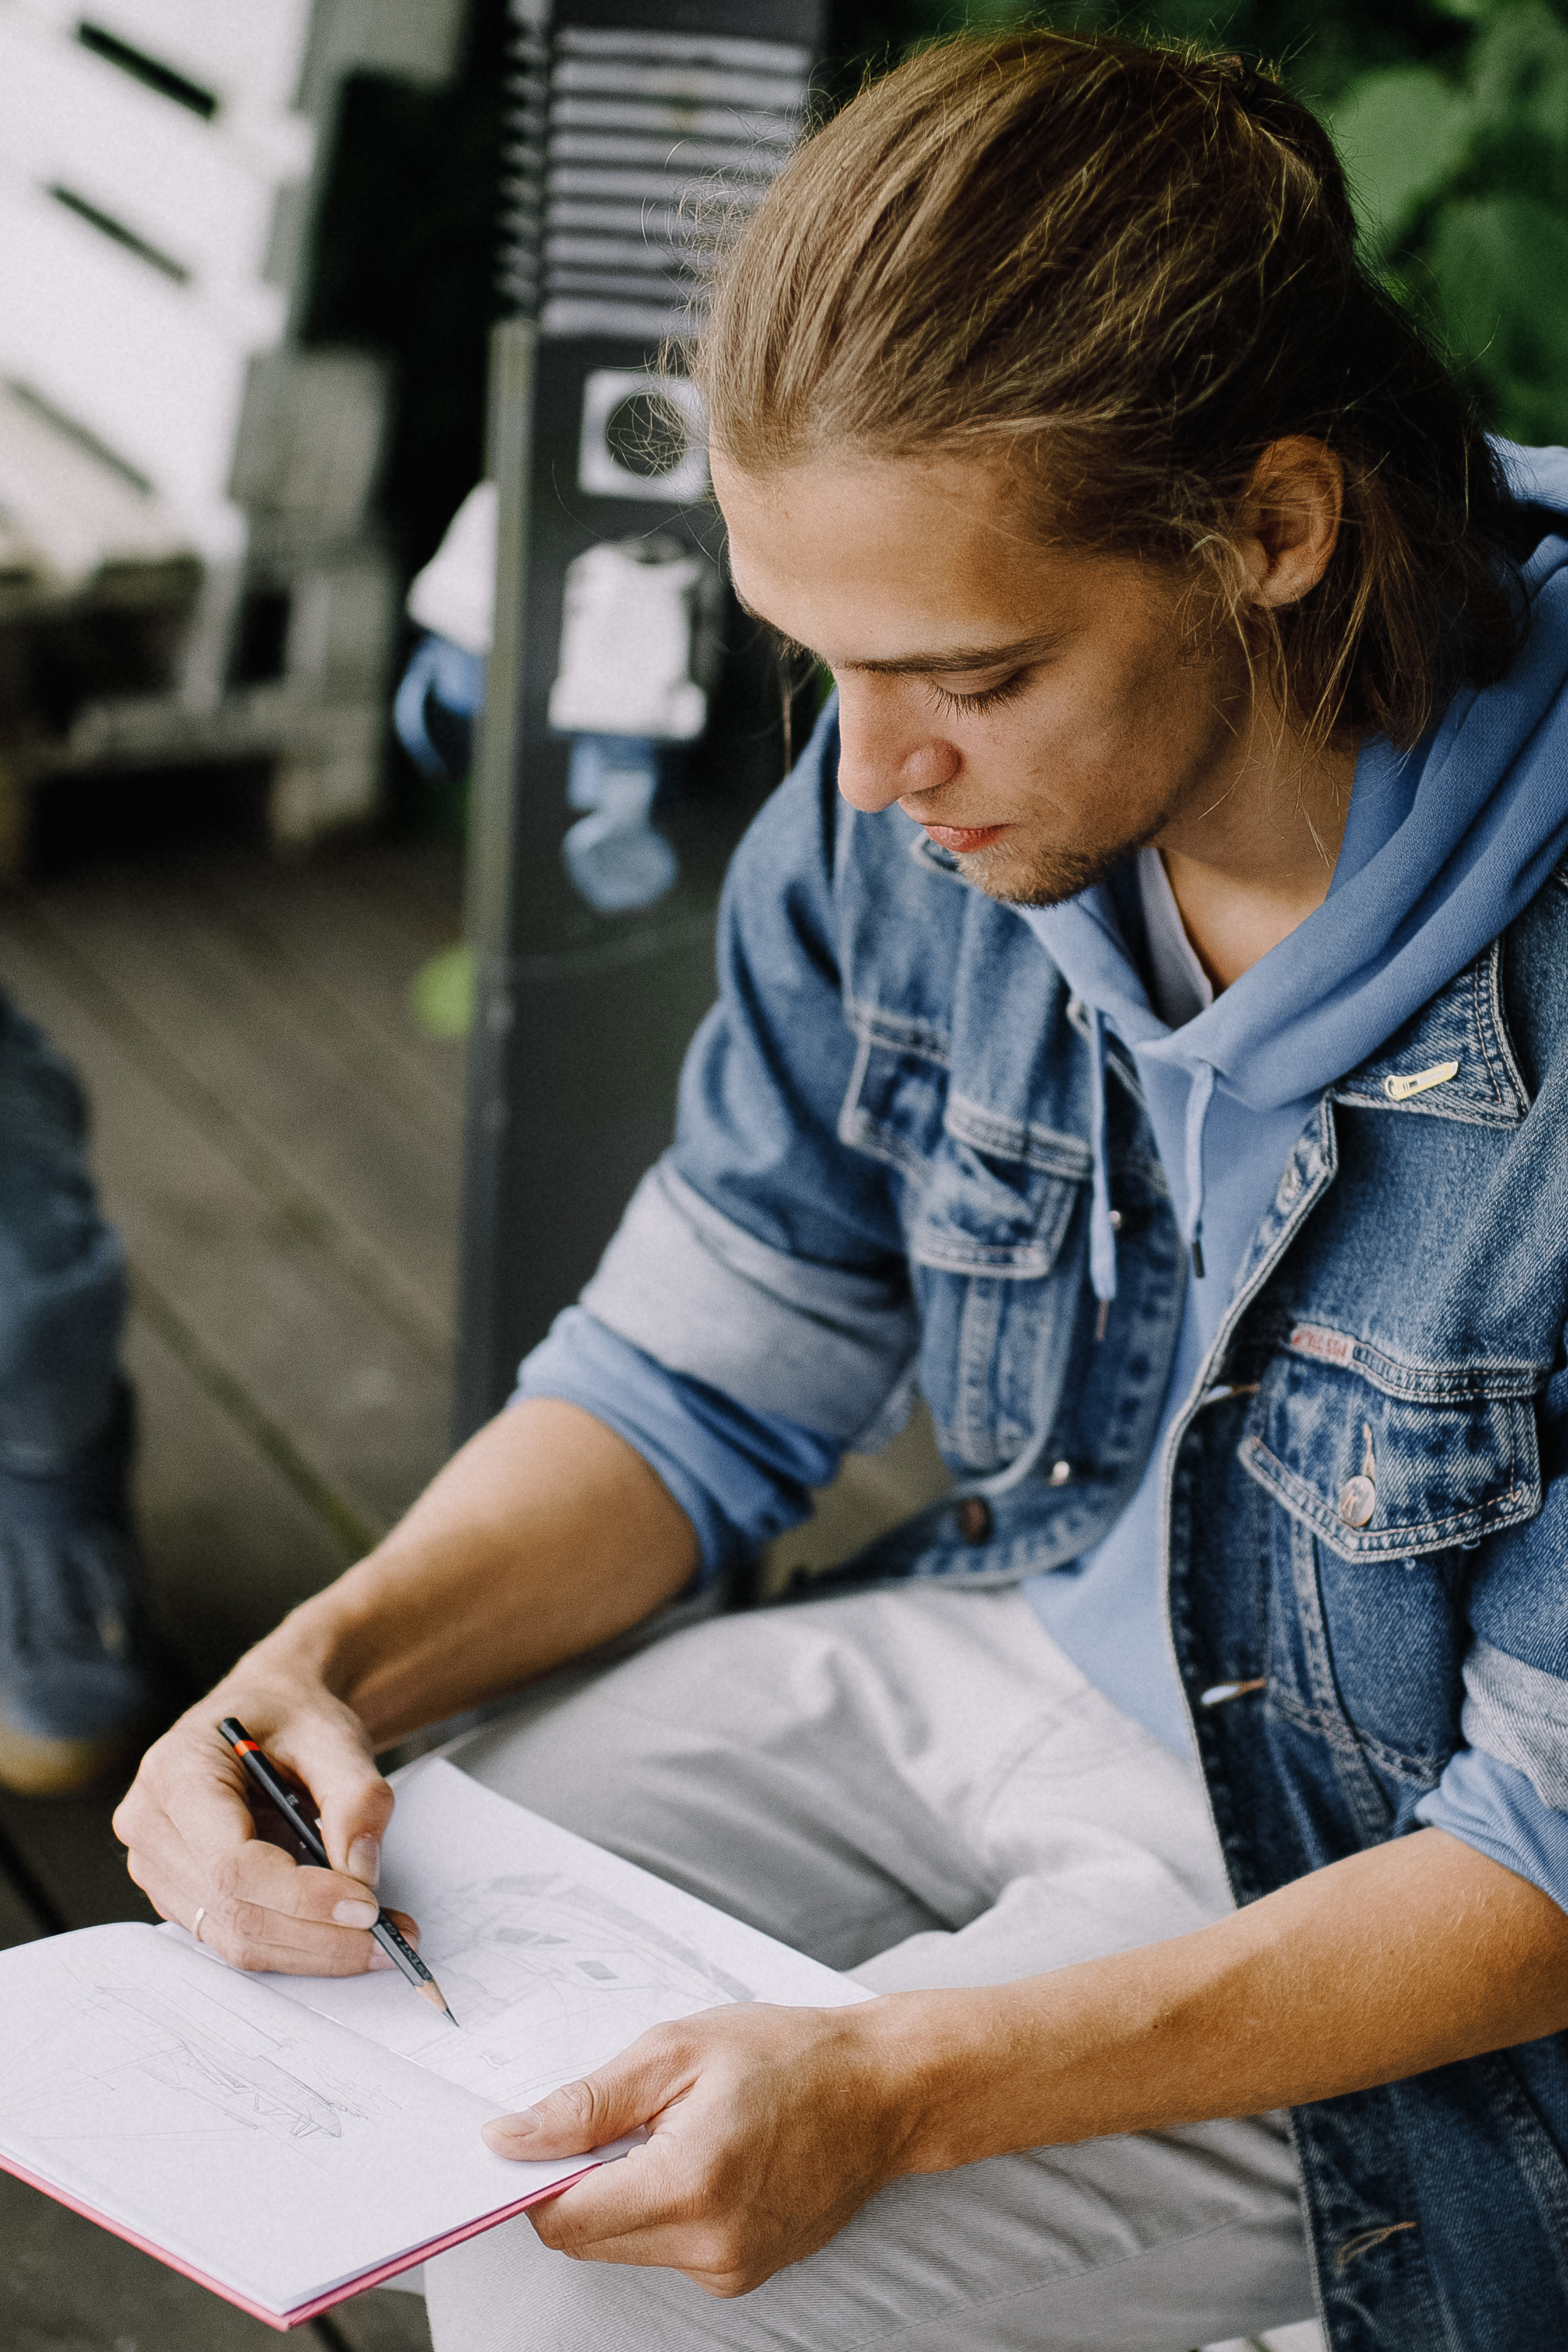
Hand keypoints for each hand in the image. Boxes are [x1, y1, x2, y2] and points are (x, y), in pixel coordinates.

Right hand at [113, 1668, 415, 1975]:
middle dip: (318, 1935)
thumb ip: (356, 1797)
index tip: (366, 1907)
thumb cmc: (292, 1717)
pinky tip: (344, 1932)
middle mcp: (152, 1826)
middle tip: (389, 1938)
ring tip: (380, 1938)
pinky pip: (238, 1938)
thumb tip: (361, 1872)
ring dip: (313, 1950)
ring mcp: (158, 1867)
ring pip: (236, 1938)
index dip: (300, 1897)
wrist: (270, 1712)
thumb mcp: (334, 1736)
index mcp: (176, 1772)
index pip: (233, 1863)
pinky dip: (298, 1944)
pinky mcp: (182, 1895)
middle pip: (234, 1911)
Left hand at [482, 2001, 914, 2295]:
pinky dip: (661, 2207)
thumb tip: (509, 2140)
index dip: (530, 2181)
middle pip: (587, 2238)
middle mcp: (709, 2248)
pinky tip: (703, 2156)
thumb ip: (586, 2104)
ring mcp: (730, 2270)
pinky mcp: (742, 2274)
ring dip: (623, 2192)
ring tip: (674, 2130)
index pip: (561, 2220)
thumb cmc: (789, 2056)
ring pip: (624, 2244)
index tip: (532, 2140)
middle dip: (581, 2180)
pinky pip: (666, 2249)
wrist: (883, 2089)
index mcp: (687, 2187)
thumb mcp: (676, 2051)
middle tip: (624, 2115)